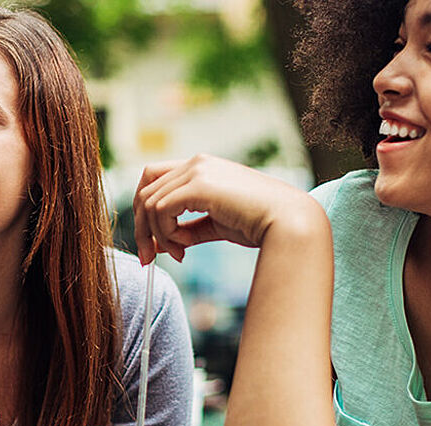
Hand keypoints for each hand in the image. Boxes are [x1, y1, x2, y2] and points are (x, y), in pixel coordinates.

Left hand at [133, 154, 321, 263]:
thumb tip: (160, 245)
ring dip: (158, 234)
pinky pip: (161, 209)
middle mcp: (197, 163)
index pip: (154, 179)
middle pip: (144, 189)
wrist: (289, 222)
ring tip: (180, 253)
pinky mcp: (199, 185)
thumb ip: (188, 229)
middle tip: (149, 258)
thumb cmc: (261, 225)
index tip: (153, 245)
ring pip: (149, 202)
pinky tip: (185, 246)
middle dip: (142, 227)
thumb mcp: (217, 226)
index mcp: (202, 168)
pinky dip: (166, 232)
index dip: (146, 211)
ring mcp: (197, 170)